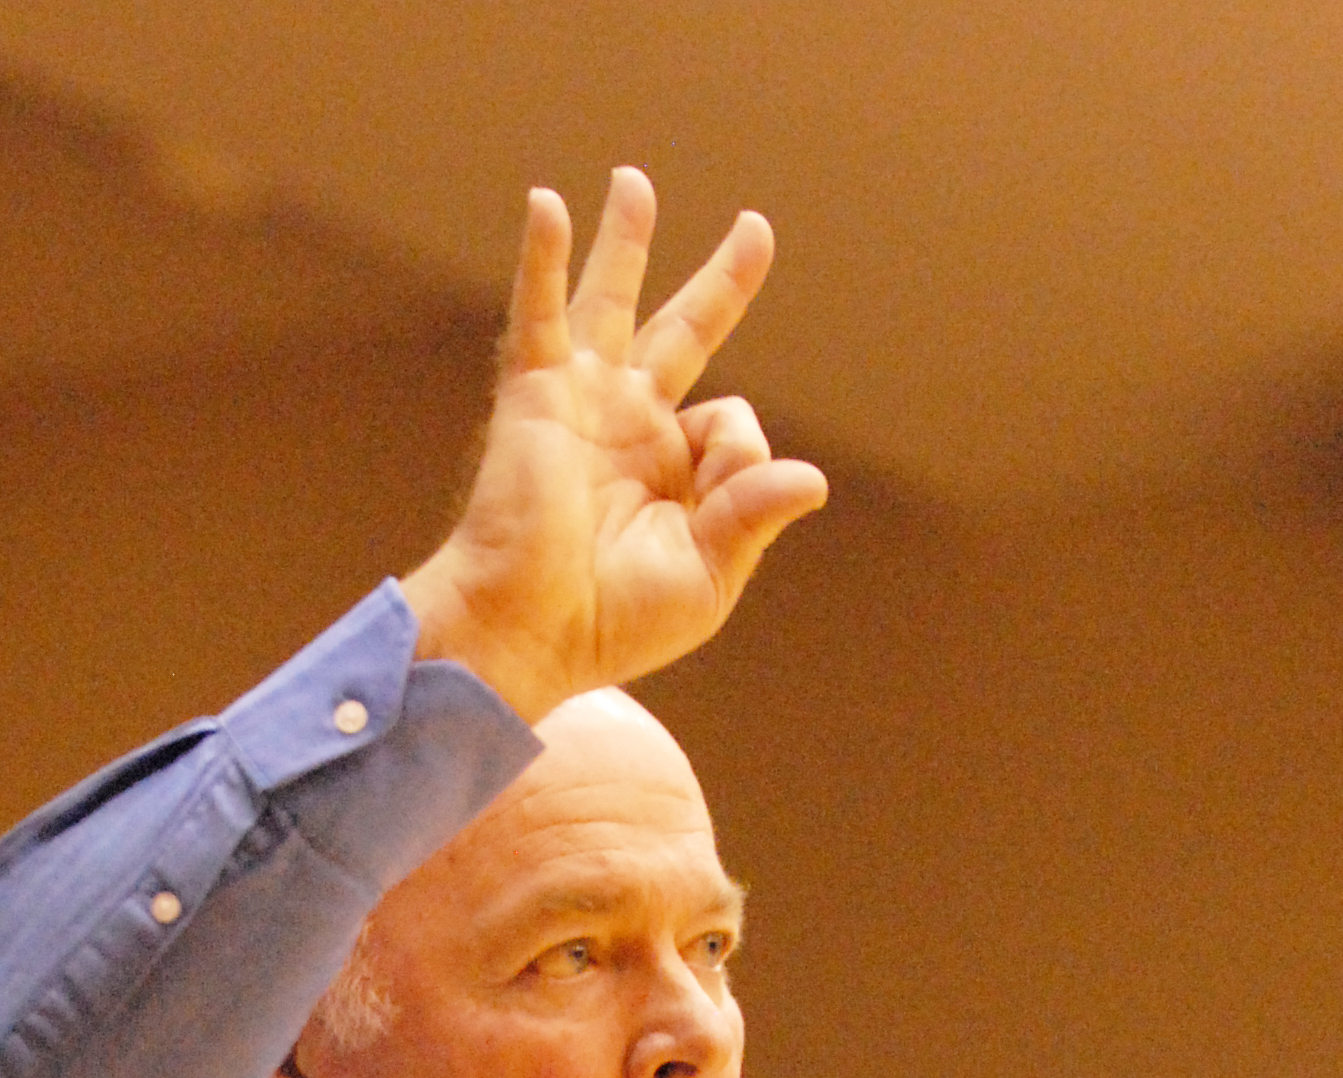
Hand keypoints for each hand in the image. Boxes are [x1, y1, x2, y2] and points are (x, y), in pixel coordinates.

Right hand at [399, 167, 826, 720]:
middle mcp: (630, 427)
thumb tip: (813, 478)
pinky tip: (548, 204)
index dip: (738, 458)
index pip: (734, 425)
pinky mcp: (536, 395)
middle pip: (684, 332)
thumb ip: (753, 519)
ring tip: (635, 183)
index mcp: (673, 473)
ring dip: (623, 242)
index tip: (713, 500)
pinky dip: (542, 260)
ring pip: (612, 302)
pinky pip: (540, 312)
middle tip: (756, 228)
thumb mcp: (707, 576)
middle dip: (722, 283)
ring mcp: (582, 402)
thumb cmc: (612, 621)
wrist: (529, 629)